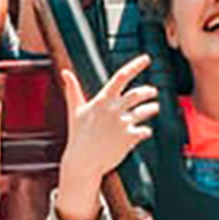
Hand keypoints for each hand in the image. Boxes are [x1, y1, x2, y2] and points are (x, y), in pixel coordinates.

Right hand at [55, 55, 157, 219]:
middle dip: (148, 91)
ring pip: (145, 111)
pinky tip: (145, 132)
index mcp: (102, 100)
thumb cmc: (78, 135)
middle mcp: (114, 109)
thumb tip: (64, 72)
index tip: (146, 58)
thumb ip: (72, 90)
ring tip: (154, 107)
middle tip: (152, 91)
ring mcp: (122, 123)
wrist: (83, 161)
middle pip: (138, 94)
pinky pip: (145, 130)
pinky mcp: (129, 138)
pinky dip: (146, 131)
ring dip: (151, 108)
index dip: (135, 65)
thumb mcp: (75, 110)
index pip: (121, 77)